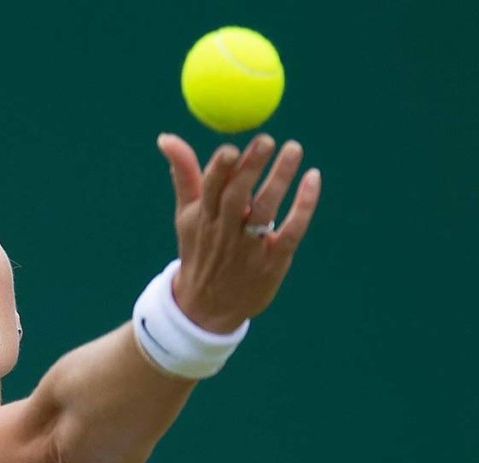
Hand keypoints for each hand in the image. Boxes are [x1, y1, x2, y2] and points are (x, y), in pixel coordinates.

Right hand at [157, 132, 321, 332]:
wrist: (208, 307)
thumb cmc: (200, 250)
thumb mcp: (187, 215)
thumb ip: (184, 173)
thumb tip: (166, 137)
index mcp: (202, 219)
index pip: (209, 190)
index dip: (219, 170)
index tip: (231, 148)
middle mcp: (224, 233)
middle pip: (237, 197)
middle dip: (250, 168)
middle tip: (266, 140)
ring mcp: (249, 249)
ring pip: (265, 210)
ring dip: (279, 178)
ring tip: (293, 148)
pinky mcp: (273, 261)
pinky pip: (291, 230)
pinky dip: (304, 205)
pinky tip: (312, 178)